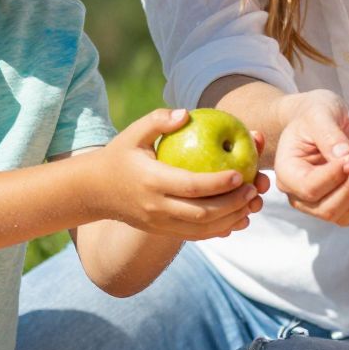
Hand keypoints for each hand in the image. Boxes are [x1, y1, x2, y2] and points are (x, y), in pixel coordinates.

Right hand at [91, 109, 266, 239]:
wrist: (94, 191)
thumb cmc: (120, 155)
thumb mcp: (133, 133)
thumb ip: (158, 120)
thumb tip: (187, 114)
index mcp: (151, 181)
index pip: (190, 186)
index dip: (218, 183)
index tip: (239, 173)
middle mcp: (156, 207)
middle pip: (202, 213)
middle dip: (233, 204)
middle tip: (254, 188)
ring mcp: (160, 223)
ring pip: (202, 229)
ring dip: (232, 219)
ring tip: (252, 203)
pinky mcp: (163, 231)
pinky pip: (196, 235)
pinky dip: (219, 230)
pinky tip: (238, 218)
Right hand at [271, 91, 348, 226]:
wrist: (320, 118)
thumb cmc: (314, 113)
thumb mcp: (320, 115)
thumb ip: (330, 136)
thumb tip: (345, 158)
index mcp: (287, 172)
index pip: (310, 187)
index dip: (334, 176)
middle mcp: (298, 194)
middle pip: (325, 208)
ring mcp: (317, 203)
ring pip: (341, 215)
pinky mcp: (338, 204)